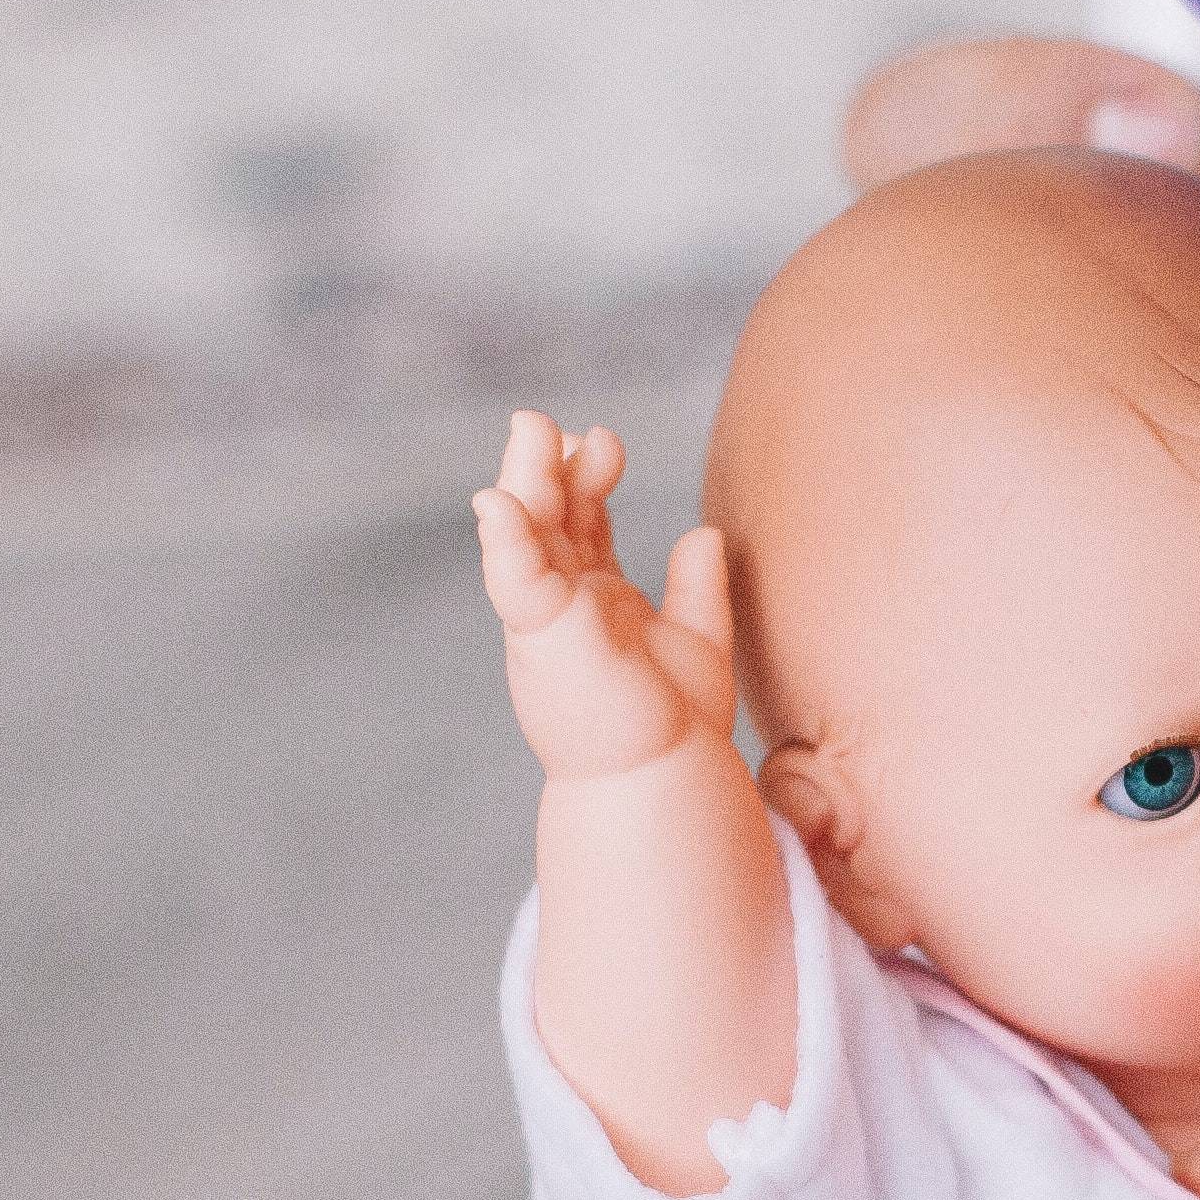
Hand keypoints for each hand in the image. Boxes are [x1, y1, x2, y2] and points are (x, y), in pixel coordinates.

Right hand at [472, 409, 738, 782]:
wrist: (662, 779)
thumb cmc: (673, 726)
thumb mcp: (697, 639)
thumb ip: (697, 586)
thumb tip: (703, 531)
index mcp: (593, 602)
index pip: (578, 525)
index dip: (586, 479)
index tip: (604, 441)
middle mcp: (562, 606)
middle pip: (543, 520)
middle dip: (542, 467)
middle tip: (542, 420)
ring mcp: (546, 619)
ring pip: (525, 537)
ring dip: (523, 482)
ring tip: (529, 428)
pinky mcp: (541, 636)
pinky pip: (514, 581)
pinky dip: (505, 541)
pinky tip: (496, 503)